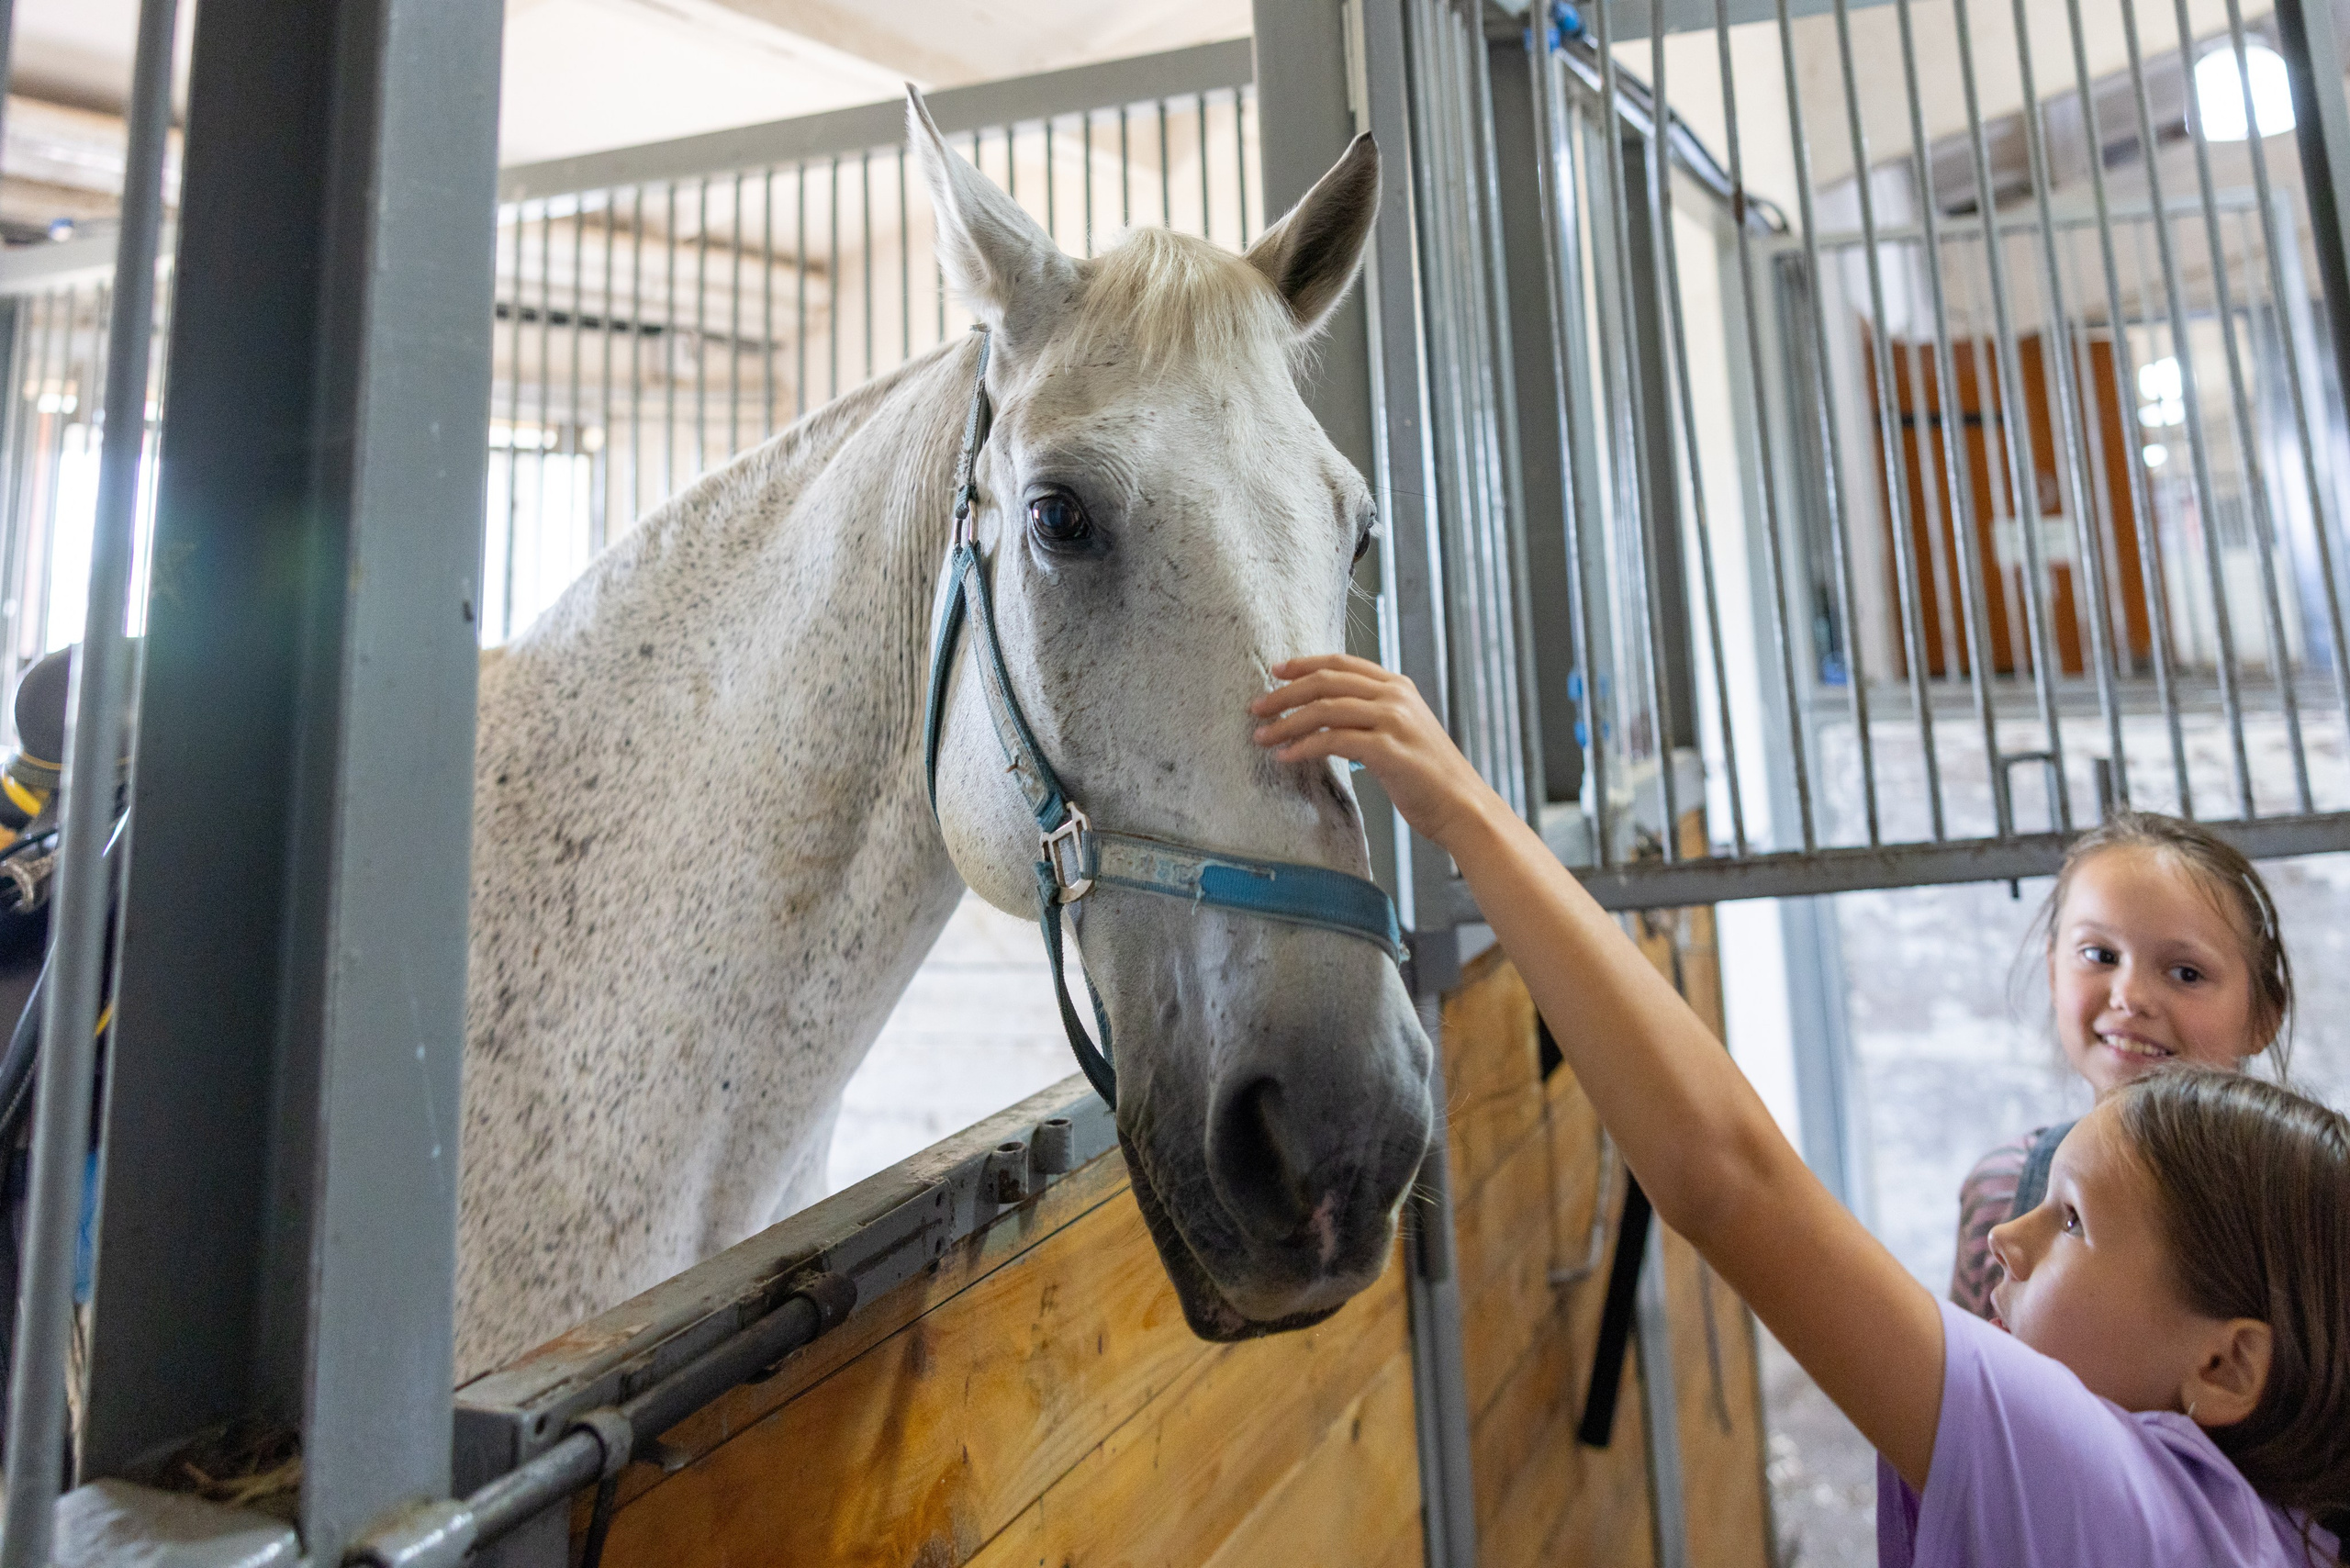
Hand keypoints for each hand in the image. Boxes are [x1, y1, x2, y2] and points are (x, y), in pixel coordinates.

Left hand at [1249, 653, 1503, 849]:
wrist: (1462, 806)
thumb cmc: (1427, 776)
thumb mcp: (1401, 732)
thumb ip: (1370, 716)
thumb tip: (1326, 716)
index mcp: (1398, 686)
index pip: (1341, 663)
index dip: (1304, 664)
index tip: (1275, 672)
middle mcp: (1395, 696)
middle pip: (1326, 681)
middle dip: (1285, 694)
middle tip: (1256, 708)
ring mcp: (1393, 720)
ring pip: (1325, 709)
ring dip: (1287, 722)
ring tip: (1263, 737)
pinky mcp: (1388, 749)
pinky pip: (1334, 740)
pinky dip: (1305, 747)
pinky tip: (1287, 756)